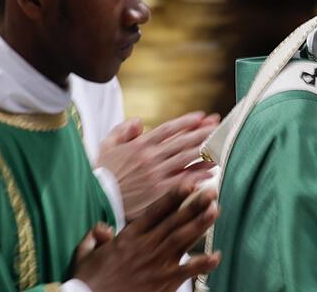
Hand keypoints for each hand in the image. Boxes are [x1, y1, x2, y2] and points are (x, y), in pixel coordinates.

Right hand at [73, 185, 220, 291]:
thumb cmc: (88, 282)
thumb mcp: (85, 255)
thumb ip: (94, 237)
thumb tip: (101, 227)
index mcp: (129, 237)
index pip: (155, 212)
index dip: (173, 197)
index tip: (189, 184)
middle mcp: (145, 246)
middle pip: (174, 221)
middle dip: (194, 205)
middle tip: (212, 191)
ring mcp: (157, 263)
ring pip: (182, 239)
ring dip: (200, 224)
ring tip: (215, 210)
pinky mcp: (164, 282)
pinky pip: (187, 270)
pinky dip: (203, 264)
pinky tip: (216, 256)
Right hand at [96, 111, 219, 219]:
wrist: (95, 200)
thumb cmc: (101, 174)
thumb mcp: (106, 146)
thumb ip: (122, 131)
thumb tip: (139, 121)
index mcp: (139, 145)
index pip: (169, 129)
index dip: (187, 122)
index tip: (202, 116)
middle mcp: (151, 157)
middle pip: (183, 141)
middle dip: (203, 132)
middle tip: (219, 125)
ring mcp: (156, 174)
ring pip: (186, 159)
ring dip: (205, 151)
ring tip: (221, 145)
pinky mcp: (159, 192)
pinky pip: (183, 181)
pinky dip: (198, 175)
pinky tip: (211, 171)